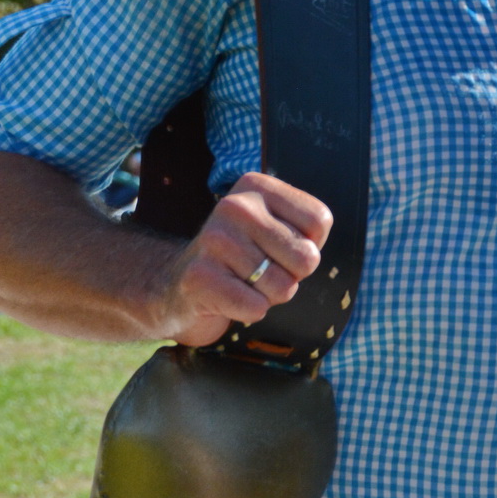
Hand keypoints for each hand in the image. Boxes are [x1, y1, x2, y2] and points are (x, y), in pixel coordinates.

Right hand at [156, 172, 332, 346]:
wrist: (176, 287)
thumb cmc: (242, 260)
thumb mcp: (275, 230)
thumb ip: (306, 232)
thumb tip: (310, 255)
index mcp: (257, 186)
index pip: (319, 221)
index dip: (310, 244)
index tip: (279, 246)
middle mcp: (235, 206)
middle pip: (307, 257)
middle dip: (291, 276)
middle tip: (261, 270)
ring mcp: (215, 240)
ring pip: (283, 287)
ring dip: (269, 296)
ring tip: (242, 282)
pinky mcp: (200, 277)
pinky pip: (256, 307)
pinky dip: (249, 312)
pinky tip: (228, 298)